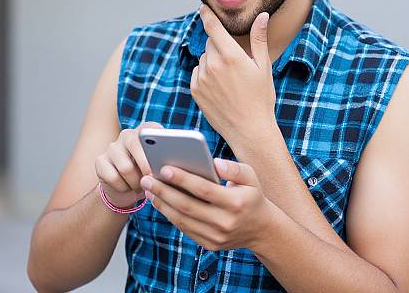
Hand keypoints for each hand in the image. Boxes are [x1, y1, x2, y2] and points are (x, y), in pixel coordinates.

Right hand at [95, 121, 162, 207]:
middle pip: (135, 144)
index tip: (162, 162)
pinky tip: (127, 187)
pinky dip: (123, 187)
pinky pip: (113, 177)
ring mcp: (112, 146)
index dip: (157, 145)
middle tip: (152, 179)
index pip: (152, 130)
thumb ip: (167, 160)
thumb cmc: (150, 175)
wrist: (127, 189)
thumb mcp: (161, 167)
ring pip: (125, 166)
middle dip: (146, 165)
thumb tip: (176, 163)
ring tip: (141, 186)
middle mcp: (128, 134)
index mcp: (145, 129)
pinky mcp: (100, 160)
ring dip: (136, 182)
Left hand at [139, 158, 273, 251]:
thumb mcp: (251, 177)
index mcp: (235, 202)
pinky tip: (160, 201)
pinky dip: (170, 215)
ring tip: (149, 189)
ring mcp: (216, 236)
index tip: (164, 168)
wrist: (261, 230)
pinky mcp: (209, 245)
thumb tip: (214, 163)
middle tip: (146, 178)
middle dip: (164, 191)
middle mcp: (225, 222)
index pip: (204, 190)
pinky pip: (185, 229)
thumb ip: (233, 168)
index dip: (183, 179)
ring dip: (162, 204)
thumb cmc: (251, 196)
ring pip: (183, 220)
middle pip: (188, 206)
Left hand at [191, 4, 276, 151]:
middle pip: (210, 43)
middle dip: (220, 46)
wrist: (249, 130)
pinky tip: (220, 88)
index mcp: (231, 56)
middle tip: (235, 62)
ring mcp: (202, 78)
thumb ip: (259, 39)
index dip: (207, 15)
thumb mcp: (264, 67)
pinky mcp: (195, 90)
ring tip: (229, 80)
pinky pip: (197, 72)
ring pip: (204, 58)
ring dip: (212, 61)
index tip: (203, 8)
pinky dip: (205, 75)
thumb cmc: (260, 98)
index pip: (213, 27)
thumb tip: (262, 16)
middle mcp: (213, 65)